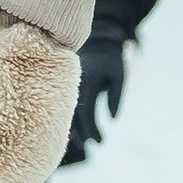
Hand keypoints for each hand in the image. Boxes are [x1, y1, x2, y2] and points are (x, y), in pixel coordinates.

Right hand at [69, 26, 126, 157]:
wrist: (97, 36)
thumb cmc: (111, 56)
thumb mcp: (119, 75)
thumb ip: (116, 96)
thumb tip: (112, 120)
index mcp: (89, 82)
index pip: (87, 113)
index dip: (92, 130)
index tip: (100, 142)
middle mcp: (74, 85)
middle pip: (74, 116)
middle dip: (82, 133)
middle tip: (91, 145)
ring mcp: (67, 84)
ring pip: (65, 111)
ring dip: (74, 127)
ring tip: (83, 141)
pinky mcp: (65, 84)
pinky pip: (63, 105)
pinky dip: (68, 117)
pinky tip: (73, 127)